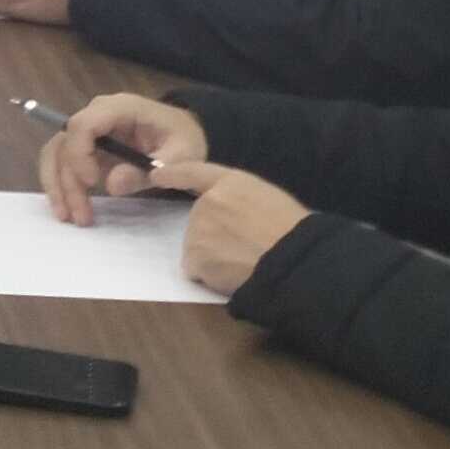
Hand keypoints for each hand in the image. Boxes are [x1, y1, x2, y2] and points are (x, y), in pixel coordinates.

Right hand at [41, 93, 208, 220]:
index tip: (93, 183)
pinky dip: (60, 183)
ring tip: (68, 216)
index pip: (83, 124)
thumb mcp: (182, 154)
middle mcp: (97, 114)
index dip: (80, 154)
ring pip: (56, 153)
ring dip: (58, 185)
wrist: (184, 133)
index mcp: (120, 108)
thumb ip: (150, 169)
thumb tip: (111, 186)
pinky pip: (62, 161)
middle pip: (65, 143)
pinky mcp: (86, 145)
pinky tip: (66, 207)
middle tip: (80, 216)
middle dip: (67, 181)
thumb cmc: (184, 138)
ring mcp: (89, 129)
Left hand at [169, 168, 311, 299]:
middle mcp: (209, 201)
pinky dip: (209, 276)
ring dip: (212, 257)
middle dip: (213, 236)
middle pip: (198, 221)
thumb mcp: (268, 199)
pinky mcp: (194, 255)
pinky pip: (196, 269)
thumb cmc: (292, 231)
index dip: (174, 173)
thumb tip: (231, 217)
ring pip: (196, 248)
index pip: (195, 172)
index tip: (157, 175)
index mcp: (231, 182)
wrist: (293, 258)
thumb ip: (240, 201)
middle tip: (244, 247)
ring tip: (242, 261)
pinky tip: (233, 274)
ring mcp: (199, 228)